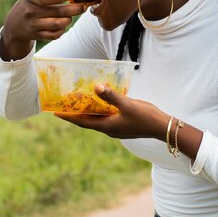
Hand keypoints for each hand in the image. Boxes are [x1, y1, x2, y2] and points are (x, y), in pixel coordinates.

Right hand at [0, 0, 85, 59]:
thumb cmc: (30, 4)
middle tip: (83, 7)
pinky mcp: (37, 36)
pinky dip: (62, 30)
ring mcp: (33, 25)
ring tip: (69, 16)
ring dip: (68, 20)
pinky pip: (55, 35)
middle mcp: (30, 12)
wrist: (14, 25)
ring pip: (58, 25)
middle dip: (74, 9)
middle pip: (57, 12)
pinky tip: (62, 25)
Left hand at [55, 84, 169, 139]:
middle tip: (65, 105)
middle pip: (88, 121)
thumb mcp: (127, 104)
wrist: (161, 127)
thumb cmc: (144, 117)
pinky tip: (102, 104)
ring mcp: (116, 128)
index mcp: (107, 126)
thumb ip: (111, 96)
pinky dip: (100, 111)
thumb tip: (96, 87)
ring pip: (97, 120)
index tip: (56, 113)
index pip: (83, 122)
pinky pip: (106, 118)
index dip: (69, 117)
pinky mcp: (123, 125)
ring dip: (88, 112)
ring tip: (80, 103)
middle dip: (76, 113)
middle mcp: (109, 129)